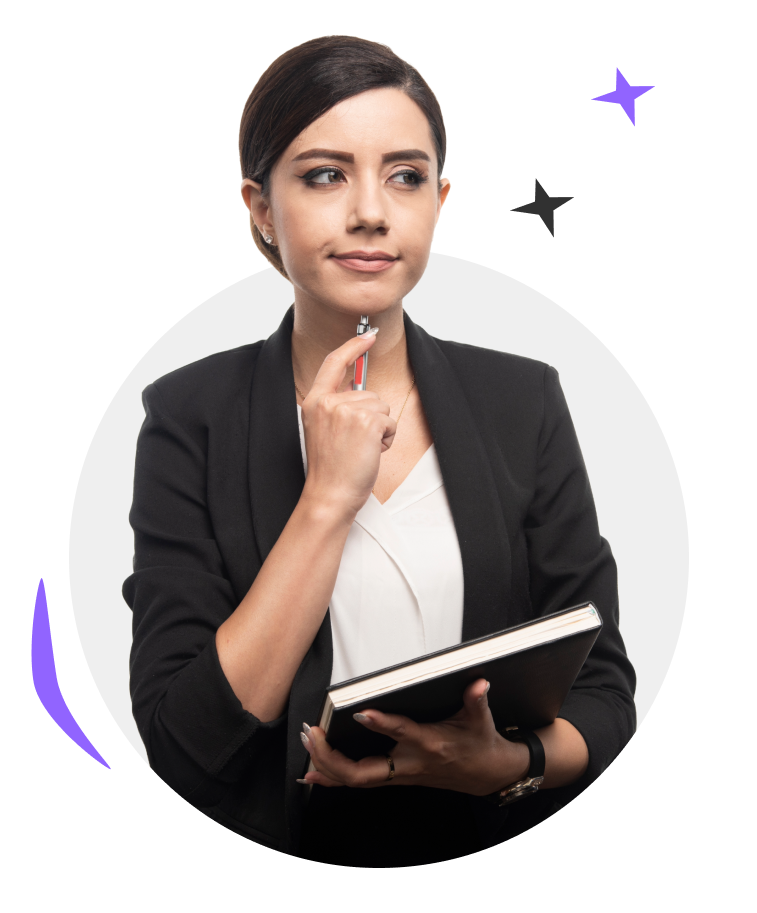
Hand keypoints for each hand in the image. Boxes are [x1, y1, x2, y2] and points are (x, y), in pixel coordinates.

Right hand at [299, 330, 395, 516]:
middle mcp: (328, 402)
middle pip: (368, 393)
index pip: (333, 363)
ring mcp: (347, 410)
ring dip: (379, 429)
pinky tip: (370, 452)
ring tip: (361, 449)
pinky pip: (390, 422)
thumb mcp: (324, 429)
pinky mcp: (367, 421)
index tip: (368, 336)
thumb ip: (337, 406)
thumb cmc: (330, 468)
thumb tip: (359, 389)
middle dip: (372, 417)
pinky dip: (386, 438)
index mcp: (314, 402)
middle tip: (355, 443)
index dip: (353, 347)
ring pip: (382, 407)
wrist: (330, 494)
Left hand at [299, 679, 530, 795]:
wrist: (486, 775)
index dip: (382, 725)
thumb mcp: (481, 720)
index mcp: (430, 744)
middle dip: (332, 757)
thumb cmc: (479, 744)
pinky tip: (312, 772)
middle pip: (363, 772)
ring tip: (307, 742)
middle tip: (313, 734)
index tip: (361, 712)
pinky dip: (332, 778)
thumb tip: (479, 684)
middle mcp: (409, 764)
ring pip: (355, 779)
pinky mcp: (393, 778)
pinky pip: (357, 782)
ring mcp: (399, 774)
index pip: (402, 734)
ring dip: (325, 764)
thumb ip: (477, 701)